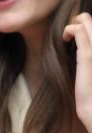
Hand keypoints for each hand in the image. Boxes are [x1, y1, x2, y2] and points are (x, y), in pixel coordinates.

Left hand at [65, 13, 91, 132]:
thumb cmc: (90, 92)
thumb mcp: (89, 69)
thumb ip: (87, 57)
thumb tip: (80, 50)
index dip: (86, 26)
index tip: (75, 35)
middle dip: (81, 20)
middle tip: (70, 31)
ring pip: (86, 22)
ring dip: (74, 24)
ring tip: (66, 35)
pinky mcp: (87, 54)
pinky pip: (79, 31)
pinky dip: (70, 29)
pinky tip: (65, 38)